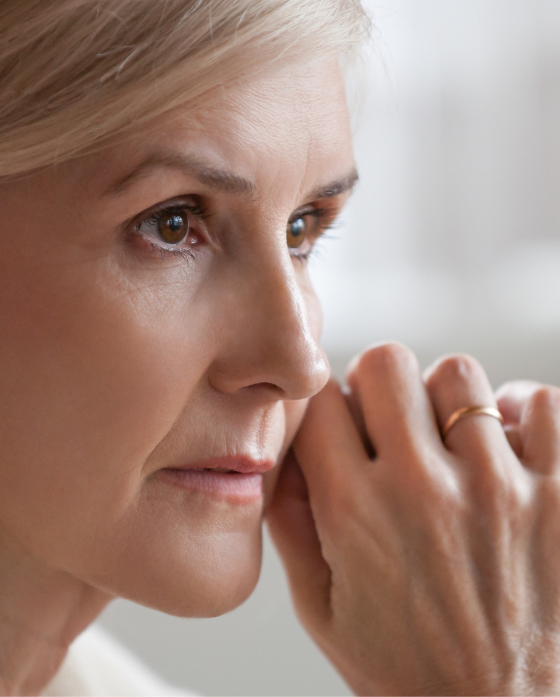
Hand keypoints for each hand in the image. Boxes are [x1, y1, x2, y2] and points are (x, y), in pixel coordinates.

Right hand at [267, 343, 559, 695]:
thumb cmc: (404, 669)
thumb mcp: (320, 607)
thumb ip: (291, 524)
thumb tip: (284, 454)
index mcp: (354, 512)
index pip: (322, 401)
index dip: (328, 402)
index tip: (343, 421)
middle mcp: (421, 489)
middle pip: (385, 363)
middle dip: (378, 382)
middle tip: (390, 417)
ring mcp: (496, 489)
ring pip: (458, 374)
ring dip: (445, 398)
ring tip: (450, 435)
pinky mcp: (559, 496)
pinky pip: (540, 403)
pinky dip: (521, 409)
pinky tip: (505, 440)